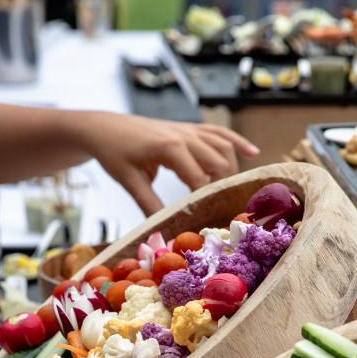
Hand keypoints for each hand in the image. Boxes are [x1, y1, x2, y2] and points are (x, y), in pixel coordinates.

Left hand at [83, 114, 258, 213]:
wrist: (104, 128)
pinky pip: (218, 132)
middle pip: (219, 163)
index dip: (208, 201)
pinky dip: (236, 141)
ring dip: (230, 168)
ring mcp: (188, 129)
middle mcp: (184, 136)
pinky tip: (253, 152)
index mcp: (170, 148)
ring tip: (229, 190)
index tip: (213, 219)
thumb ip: (149, 205)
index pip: (200, 179)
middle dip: (223, 186)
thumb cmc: (114, 154)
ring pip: (223, 146)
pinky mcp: (188, 128)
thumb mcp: (130, 182)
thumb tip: (165, 229)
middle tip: (223, 208)